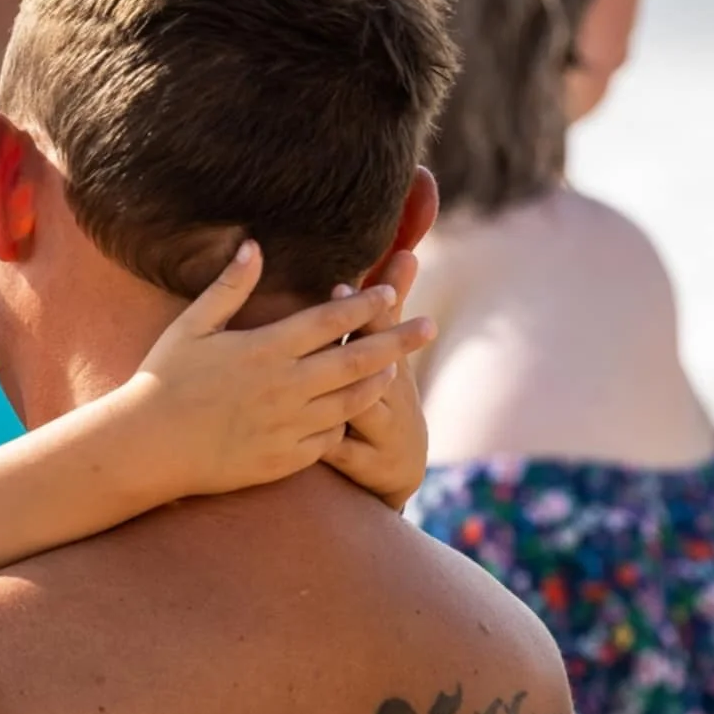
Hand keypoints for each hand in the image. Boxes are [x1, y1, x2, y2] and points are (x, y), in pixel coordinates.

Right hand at [122, 241, 436, 498]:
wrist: (147, 448)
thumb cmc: (162, 380)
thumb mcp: (190, 327)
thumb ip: (228, 288)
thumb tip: (254, 246)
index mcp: (264, 349)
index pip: (330, 320)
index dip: (365, 303)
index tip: (389, 289)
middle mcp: (284, 387)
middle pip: (357, 359)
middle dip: (398, 341)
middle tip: (430, 327)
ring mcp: (288, 426)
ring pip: (351, 401)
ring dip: (378, 382)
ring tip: (397, 370)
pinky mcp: (284, 459)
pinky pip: (329, 440)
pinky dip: (343, 423)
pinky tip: (350, 413)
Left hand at [323, 249, 429, 509]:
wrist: (399, 462)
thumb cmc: (387, 390)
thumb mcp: (391, 348)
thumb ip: (391, 301)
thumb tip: (405, 250)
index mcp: (389, 360)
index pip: (375, 329)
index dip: (361, 308)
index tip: (337, 284)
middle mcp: (388, 394)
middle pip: (369, 366)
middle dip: (354, 345)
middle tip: (325, 325)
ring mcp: (378, 430)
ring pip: (358, 411)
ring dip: (342, 397)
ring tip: (308, 385)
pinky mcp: (362, 462)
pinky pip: (343, 452)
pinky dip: (330, 445)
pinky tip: (307, 440)